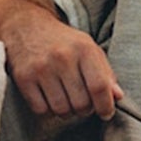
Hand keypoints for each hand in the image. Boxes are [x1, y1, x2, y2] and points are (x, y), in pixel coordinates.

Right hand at [0, 2, 123, 121]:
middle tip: (81, 102)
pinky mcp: (24, 78)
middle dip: (84, 109)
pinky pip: (41, 110)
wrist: (26, 26)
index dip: (105, 106)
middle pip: (81, 104)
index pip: (99, 87)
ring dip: (66, 111)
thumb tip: (117, 97)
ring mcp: (41, 68)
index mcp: (84, 49)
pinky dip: (47, 109)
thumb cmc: (63, 42)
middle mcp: (62, 57)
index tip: (106, 113)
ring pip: (61, 110)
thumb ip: (106, 73)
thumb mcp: (89, 49)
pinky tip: (48, 97)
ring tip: (65, 98)